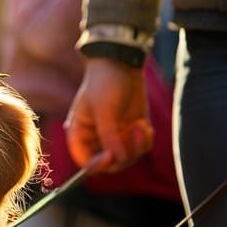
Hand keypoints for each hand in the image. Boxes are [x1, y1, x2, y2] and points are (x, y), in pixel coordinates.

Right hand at [65, 58, 153, 173]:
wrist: (122, 62)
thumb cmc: (105, 83)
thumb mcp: (104, 109)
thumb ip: (109, 135)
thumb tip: (117, 158)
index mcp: (81, 136)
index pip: (87, 163)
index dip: (98, 165)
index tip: (111, 156)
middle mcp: (97, 141)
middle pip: (110, 165)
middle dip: (125, 154)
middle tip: (135, 133)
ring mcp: (115, 138)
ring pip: (128, 159)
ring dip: (137, 146)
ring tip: (141, 125)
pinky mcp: (131, 133)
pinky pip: (140, 149)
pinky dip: (145, 141)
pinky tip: (145, 125)